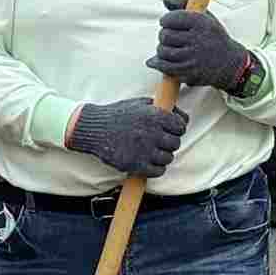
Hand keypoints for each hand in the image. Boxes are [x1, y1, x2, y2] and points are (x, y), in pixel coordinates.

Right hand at [67, 97, 190, 179]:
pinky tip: (148, 161)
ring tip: (151, 150)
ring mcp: (144, 150)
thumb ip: (163, 108)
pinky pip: (158, 171)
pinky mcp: (135, 165)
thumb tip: (183, 118)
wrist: (92, 128)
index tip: (170, 130)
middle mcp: (151, 133)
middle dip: (169, 142)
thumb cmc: (118, 115)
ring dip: (162, 155)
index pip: (181, 126)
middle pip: (176, 143)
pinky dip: (156, 168)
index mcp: (154, 116)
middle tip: (158, 140)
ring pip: (168, 158)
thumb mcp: (141, 103)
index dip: (177, 128)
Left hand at [149, 4, 258, 94]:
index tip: (167, 23)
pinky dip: (158, 63)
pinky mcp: (189, 72)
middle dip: (163, 36)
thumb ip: (184, 4)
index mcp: (202, 23)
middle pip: (165, 35)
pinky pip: (165, 66)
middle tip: (170, 37)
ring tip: (169, 48)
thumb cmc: (213, 37)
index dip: (165, 20)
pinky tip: (158, 60)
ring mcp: (194, 57)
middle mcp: (198, 39)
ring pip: (163, 51)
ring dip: (161, 50)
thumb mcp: (205, 16)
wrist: (230, 63)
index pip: (171, 18)